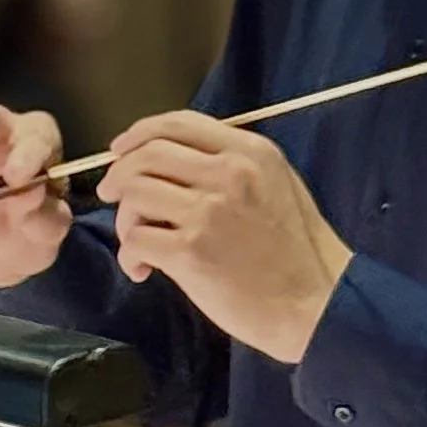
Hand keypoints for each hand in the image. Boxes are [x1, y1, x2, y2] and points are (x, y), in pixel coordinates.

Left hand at [95, 111, 353, 364]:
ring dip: (125, 219)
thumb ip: (233, 162)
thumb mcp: (278, 182)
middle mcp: (228, 173)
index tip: (121, 150)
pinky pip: (136, 240)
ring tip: (137, 241)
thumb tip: (176, 158)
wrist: (315, 302)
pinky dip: (130, 255)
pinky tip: (144, 270)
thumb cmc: (298, 248)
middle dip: (118, 174)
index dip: (139, 134)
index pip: (177, 124)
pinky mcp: (190, 253)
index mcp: (249, 151)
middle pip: (146, 155)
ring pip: (134, 194)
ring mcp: (208, 212)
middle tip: (111, 194)